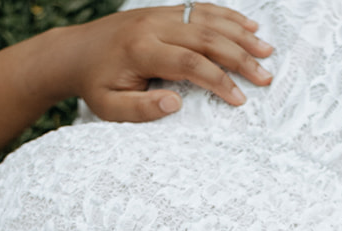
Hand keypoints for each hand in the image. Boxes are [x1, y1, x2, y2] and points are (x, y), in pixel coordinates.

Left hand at [68, 5, 273, 118]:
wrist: (74, 52)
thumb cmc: (94, 85)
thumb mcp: (110, 108)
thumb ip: (141, 109)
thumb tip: (175, 104)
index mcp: (142, 51)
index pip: (190, 64)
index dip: (218, 81)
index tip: (238, 100)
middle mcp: (153, 26)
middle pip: (205, 38)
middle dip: (239, 57)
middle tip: (265, 76)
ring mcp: (159, 14)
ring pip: (206, 20)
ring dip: (240, 34)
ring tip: (266, 50)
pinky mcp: (162, 11)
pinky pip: (199, 9)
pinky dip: (225, 16)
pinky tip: (247, 25)